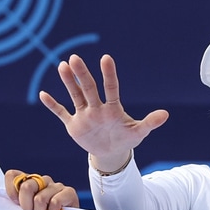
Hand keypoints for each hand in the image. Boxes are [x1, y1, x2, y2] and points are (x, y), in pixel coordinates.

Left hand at [4, 170, 78, 209]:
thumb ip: (15, 202)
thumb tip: (9, 202)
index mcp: (28, 181)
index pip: (13, 175)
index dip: (12, 190)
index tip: (16, 204)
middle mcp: (41, 180)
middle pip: (26, 186)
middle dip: (26, 204)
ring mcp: (55, 185)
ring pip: (40, 198)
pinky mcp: (69, 192)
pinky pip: (55, 201)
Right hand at [39, 54, 168, 172]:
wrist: (111, 152)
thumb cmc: (126, 138)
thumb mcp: (139, 132)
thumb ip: (149, 123)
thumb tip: (165, 115)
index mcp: (113, 108)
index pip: (111, 88)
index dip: (108, 74)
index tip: (106, 58)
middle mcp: (97, 108)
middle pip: (88, 88)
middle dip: (82, 74)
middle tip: (75, 58)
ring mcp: (84, 115)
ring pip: (75, 95)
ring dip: (68, 83)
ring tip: (62, 66)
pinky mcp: (74, 124)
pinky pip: (61, 113)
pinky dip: (52, 105)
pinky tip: (43, 94)